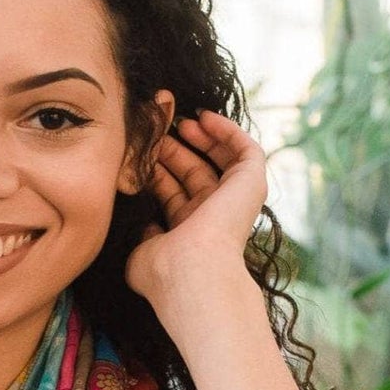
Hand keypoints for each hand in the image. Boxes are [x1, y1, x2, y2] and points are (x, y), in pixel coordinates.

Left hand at [124, 108, 267, 331]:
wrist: (191, 272)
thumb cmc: (163, 270)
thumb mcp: (140, 252)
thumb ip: (142, 236)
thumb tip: (145, 225)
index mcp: (188, 233)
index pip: (173, 194)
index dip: (157, 170)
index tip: (138, 151)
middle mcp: (213, 217)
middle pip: (194, 173)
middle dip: (172, 150)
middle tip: (153, 132)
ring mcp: (235, 200)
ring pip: (220, 159)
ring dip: (200, 138)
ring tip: (179, 122)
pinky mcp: (251, 183)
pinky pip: (246, 149)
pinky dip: (227, 131)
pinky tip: (204, 117)